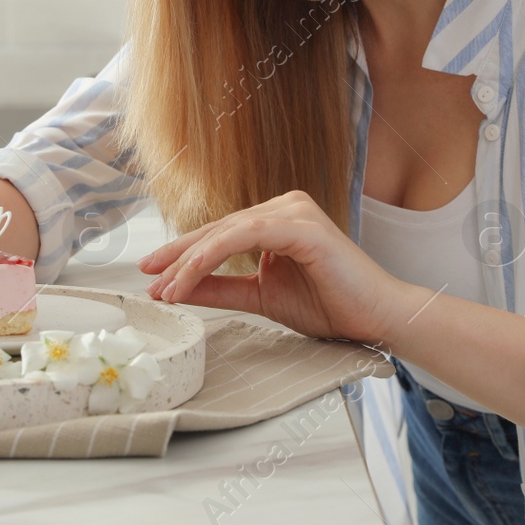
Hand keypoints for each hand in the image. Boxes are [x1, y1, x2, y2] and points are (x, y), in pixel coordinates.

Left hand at [135, 190, 418, 345]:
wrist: (376, 318)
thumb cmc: (331, 305)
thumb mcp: (263, 297)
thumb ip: (223, 289)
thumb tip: (182, 289)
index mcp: (278, 219)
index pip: (221, 234)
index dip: (184, 257)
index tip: (154, 279)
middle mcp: (286, 206)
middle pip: (218, 229)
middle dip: (179, 257)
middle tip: (148, 279)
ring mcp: (295, 211)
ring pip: (227, 231)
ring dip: (190, 260)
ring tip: (166, 286)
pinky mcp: (302, 225)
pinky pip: (246, 236)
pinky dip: (212, 256)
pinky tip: (191, 275)